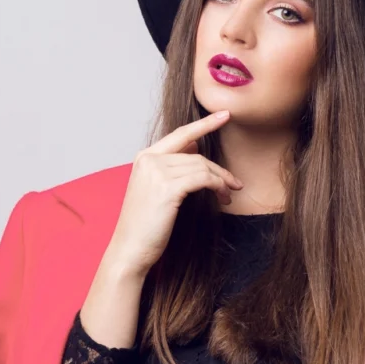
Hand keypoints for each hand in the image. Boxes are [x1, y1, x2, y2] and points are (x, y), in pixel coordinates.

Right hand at [106, 110, 243, 276]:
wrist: (130, 249)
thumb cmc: (145, 225)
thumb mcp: (156, 190)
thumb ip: (172, 166)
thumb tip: (194, 146)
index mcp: (145, 157)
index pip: (180, 134)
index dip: (204, 124)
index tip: (224, 114)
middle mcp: (149, 160)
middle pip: (196, 155)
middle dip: (219, 169)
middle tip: (234, 184)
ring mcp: (157, 172)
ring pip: (202, 167)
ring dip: (221, 181)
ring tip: (228, 196)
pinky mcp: (168, 188)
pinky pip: (203, 179)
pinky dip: (218, 186)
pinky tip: (223, 197)